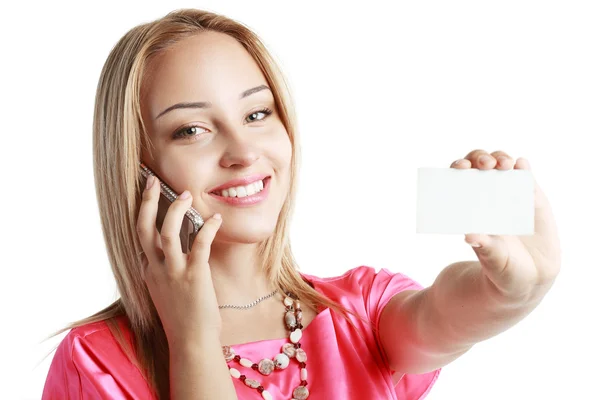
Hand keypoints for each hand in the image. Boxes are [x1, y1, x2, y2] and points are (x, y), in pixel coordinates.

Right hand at [137, 176, 223, 346]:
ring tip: (187, 194)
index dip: (142, 213)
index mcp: (148, 272)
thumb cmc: (184, 318)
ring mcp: (173, 273)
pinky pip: (199, 244)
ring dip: (175, 210)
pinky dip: (207, 228)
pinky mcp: (194, 277)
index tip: (148, 194)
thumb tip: (178, 251)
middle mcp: (155, 270)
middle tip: (151, 180)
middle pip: (142, 228)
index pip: (139, 236)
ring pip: (167, 232)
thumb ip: (167, 270)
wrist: (191, 343)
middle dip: (146, 202)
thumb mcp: (167, 291)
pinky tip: (216, 219)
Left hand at [450, 150, 560, 303]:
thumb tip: (469, 236)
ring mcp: (511, 194)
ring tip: (504, 165)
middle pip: (481, 165)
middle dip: (481, 158)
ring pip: (503, 166)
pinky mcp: (533, 198)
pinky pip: (526, 177)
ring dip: (502, 159)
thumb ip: (484, 247)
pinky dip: (524, 168)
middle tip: (485, 165)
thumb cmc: (502, 266)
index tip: (462, 168)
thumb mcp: (492, 259)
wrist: (529, 277)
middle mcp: (488, 195)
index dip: (459, 167)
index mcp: (470, 206)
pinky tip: (521, 165)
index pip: (460, 178)